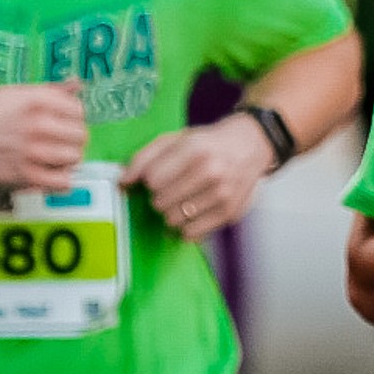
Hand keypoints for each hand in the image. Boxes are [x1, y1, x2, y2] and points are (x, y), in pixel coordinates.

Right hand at [0, 82, 87, 192]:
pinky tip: (46, 175)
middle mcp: (38, 124)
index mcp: (35, 99)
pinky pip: (63, 182)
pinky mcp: (26, 177)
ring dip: (65, 161)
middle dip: (71, 140)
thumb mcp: (8, 94)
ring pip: (74, 158)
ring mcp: (33, 152)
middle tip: (55, 144)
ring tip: (48, 160)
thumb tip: (77, 84)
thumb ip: (47, 90)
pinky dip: (58, 181)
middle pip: (80, 136)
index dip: (71, 119)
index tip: (60, 124)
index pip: (78, 110)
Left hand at [128, 113, 273, 242]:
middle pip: (160, 202)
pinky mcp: (229, 213)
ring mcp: (222, 195)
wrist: (250, 146)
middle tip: (172, 188)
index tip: (159, 175)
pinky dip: (186, 226)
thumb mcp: (175, 139)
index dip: (149, 180)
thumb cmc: (206, 143)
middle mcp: (210, 172)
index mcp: (194, 149)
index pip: (152, 180)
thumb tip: (123, 182)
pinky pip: (191, 234)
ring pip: (173, 220)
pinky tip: (193, 212)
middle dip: (159, 197)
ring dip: (171, 213)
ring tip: (183, 199)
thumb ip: (144, 158)